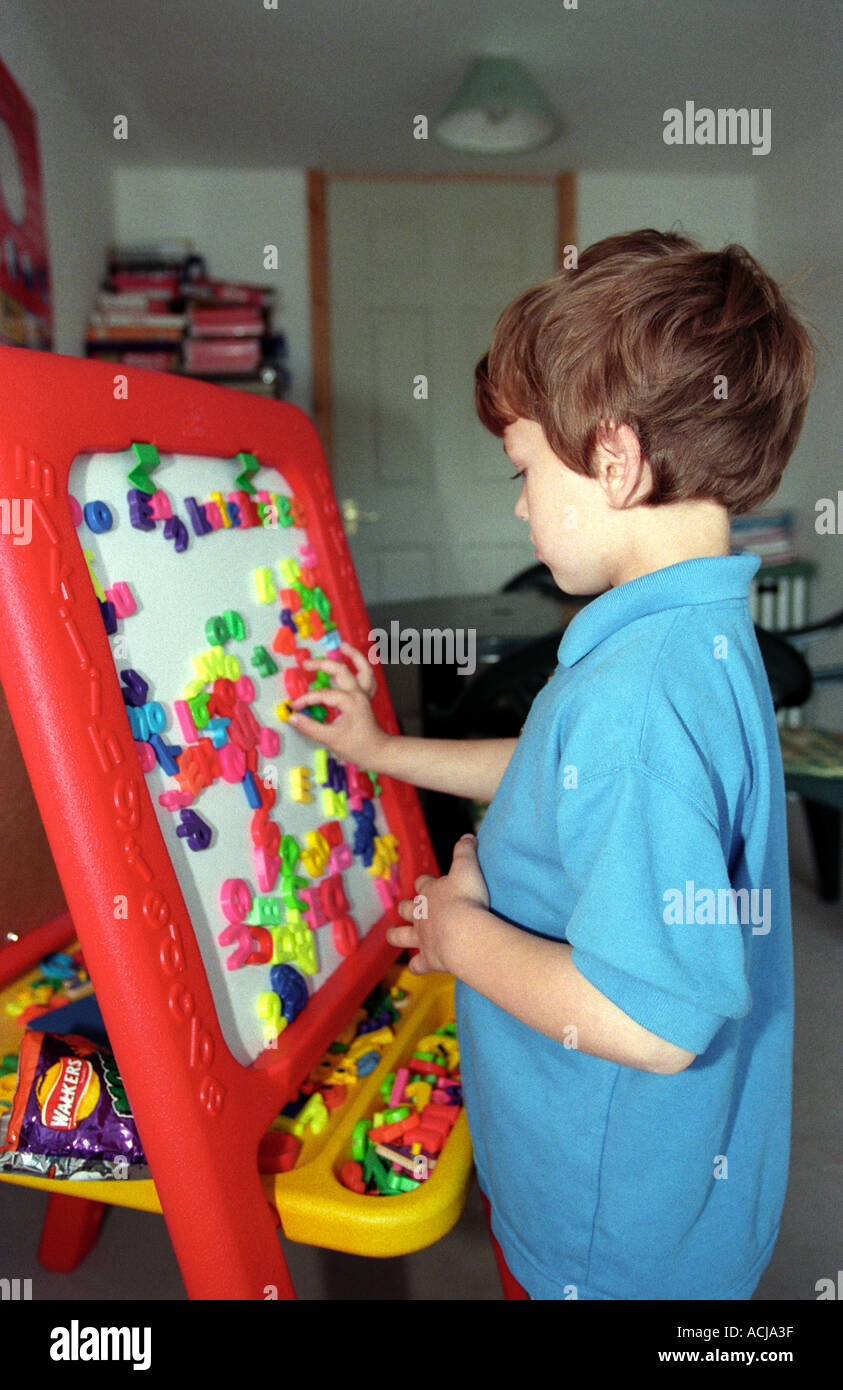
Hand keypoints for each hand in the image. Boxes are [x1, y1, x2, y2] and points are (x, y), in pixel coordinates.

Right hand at [289, 641, 388, 767]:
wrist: (377, 752)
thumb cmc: (357, 747)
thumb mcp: (330, 739)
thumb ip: (309, 727)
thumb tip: (292, 717)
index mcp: (350, 701)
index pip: (322, 695)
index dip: (306, 700)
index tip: (294, 707)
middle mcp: (358, 694)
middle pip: (341, 670)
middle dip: (322, 664)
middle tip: (306, 664)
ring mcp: (364, 695)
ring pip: (363, 669)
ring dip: (354, 656)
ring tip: (343, 646)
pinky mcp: (366, 698)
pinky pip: (367, 678)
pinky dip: (362, 669)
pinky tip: (355, 663)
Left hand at [387, 834, 489, 974]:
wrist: (464, 932)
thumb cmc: (466, 898)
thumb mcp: (468, 868)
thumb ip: (466, 851)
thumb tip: (467, 835)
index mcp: (430, 892)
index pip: (423, 884)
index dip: (425, 883)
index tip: (429, 882)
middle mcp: (420, 914)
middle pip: (406, 908)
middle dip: (405, 908)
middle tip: (407, 908)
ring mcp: (422, 938)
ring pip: (401, 936)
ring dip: (397, 935)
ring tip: (393, 935)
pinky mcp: (428, 959)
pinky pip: (417, 965)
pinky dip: (417, 966)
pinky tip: (418, 967)